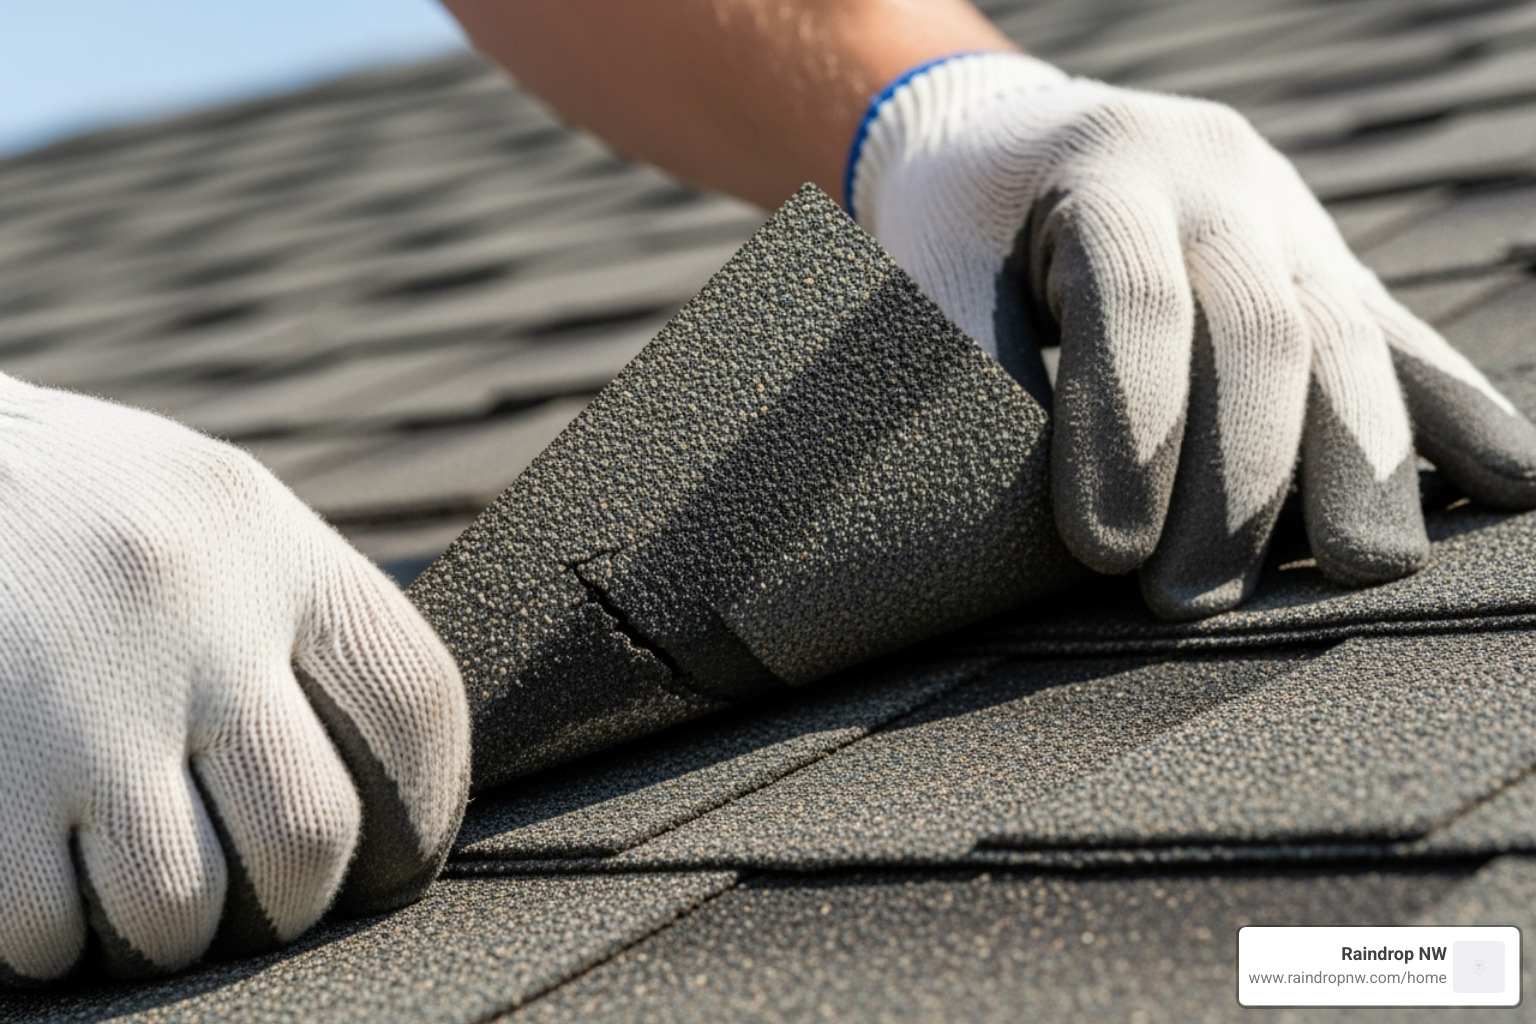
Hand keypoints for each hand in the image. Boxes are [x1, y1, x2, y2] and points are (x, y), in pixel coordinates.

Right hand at [0, 376, 468, 981]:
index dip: (424, 808)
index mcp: (267, 539)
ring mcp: (75, 696)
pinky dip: (52, 936)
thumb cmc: (66, 514)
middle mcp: (189, 611)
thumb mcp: (204, 510)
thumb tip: (385, 767)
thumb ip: (294, 617)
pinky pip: (46, 927)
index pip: (414, 705)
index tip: (390, 856)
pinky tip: (40, 878)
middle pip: (309, 830)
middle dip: (290, 899)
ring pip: (179, 905)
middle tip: (255, 895)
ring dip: (168, 931)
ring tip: (133, 885)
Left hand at [848, 52, 1535, 618]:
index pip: (1134, 301)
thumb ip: (966, 371)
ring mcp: (1288, 220)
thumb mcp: (932, 271)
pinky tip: (1507, 482)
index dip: (1124, 429)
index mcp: (1107, 168)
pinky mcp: (1327, 264)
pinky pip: (1404, 335)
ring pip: (1350, 337)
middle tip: (1188, 601)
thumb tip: (998, 520)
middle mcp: (1217, 182)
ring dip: (1358, 466)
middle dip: (1236, 480)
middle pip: (1258, 328)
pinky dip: (1455, 410)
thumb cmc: (961, 223)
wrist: (1022, 137)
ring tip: (1356, 575)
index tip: (1103, 551)